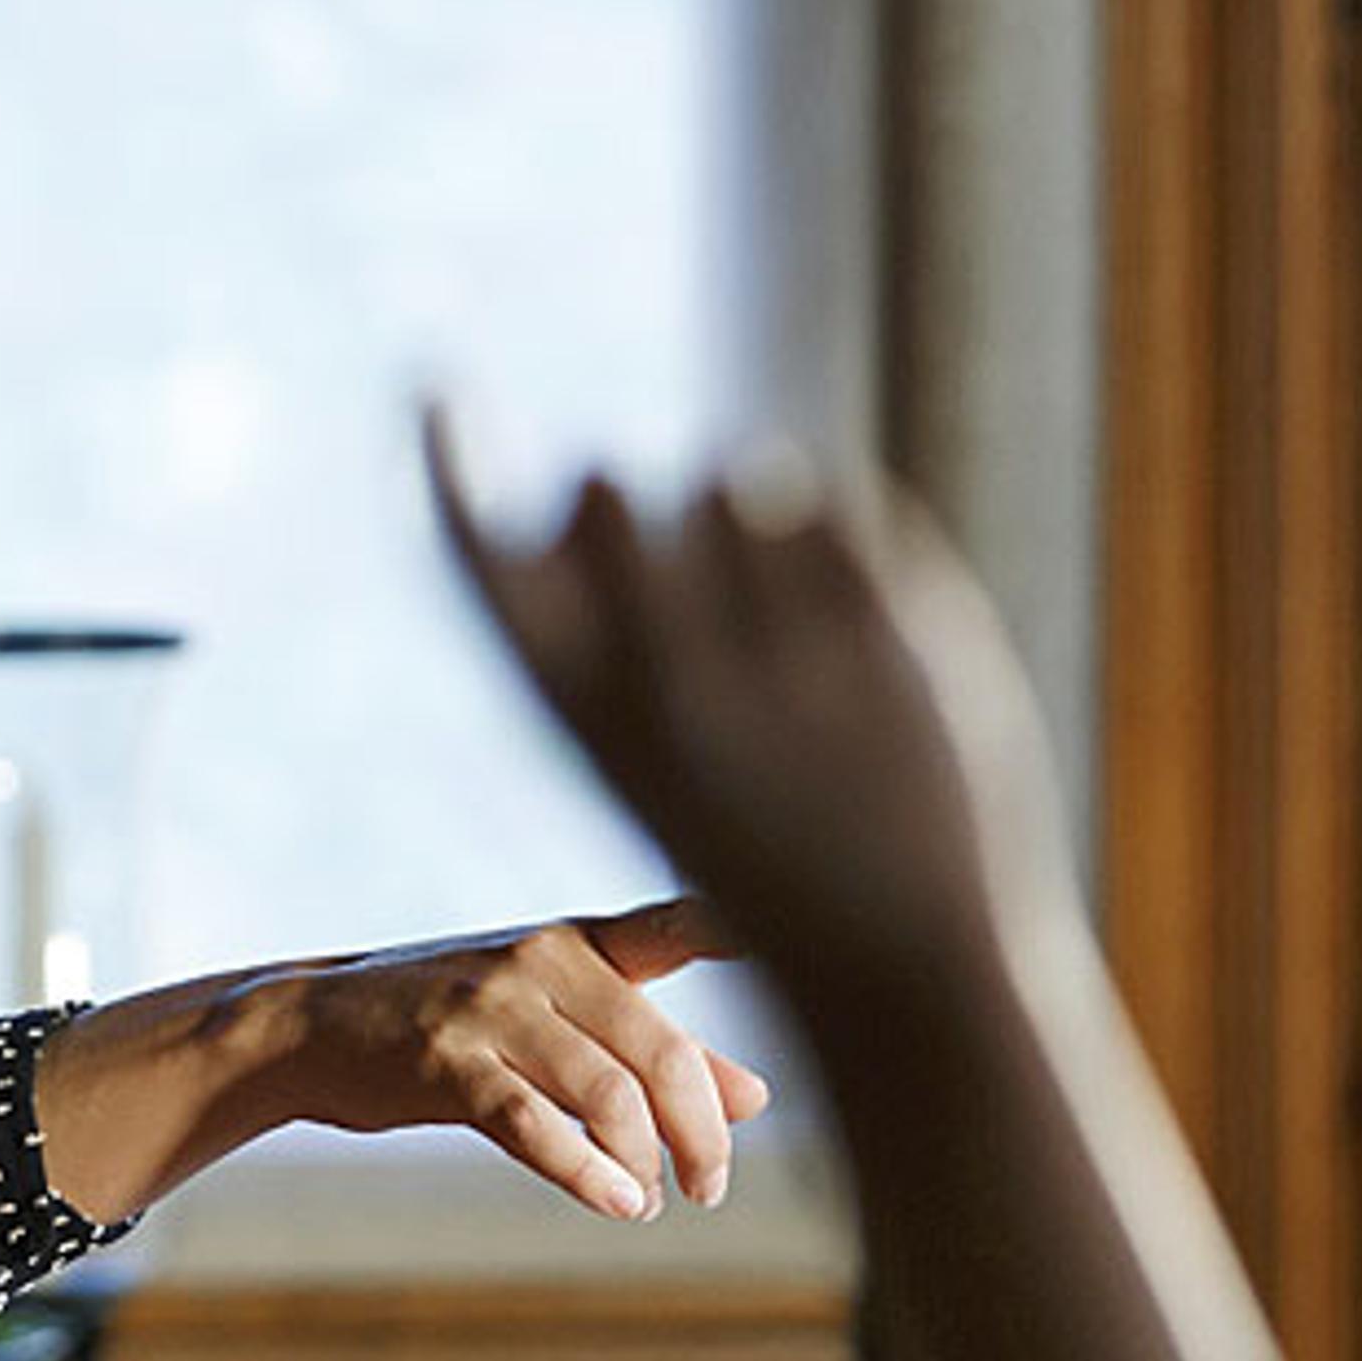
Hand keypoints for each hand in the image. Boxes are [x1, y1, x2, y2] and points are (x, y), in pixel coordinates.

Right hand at [31, 899, 767, 1226]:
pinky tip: (618, 1204)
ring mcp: (494, 1005)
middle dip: (703, 1129)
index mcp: (587, 943)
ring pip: (607, 1091)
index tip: (831, 916)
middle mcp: (549, 959)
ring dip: (646, 1161)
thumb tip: (758, 1095)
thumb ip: (655, 1050)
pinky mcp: (446, 1061)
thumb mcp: (557, 1019)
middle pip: (661, 1049)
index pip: (686, 922)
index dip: (755, 921)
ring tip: (654, 1201)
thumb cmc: (454, 1022)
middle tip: (713, 1187)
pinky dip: (585, 1170)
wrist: (314, 1027)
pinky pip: (535, 1122)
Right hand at [422, 405, 1074, 1007]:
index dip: (454, 479)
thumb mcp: (659, 779)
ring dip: (764, 531)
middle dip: (646, 513)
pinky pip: (837, 500)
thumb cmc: (778, 875)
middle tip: (715, 595)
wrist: (924, 972)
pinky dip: (853, 551)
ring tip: (810, 651)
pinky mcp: (894, 622)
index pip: (488, 576)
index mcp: (598, 737)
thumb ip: (611, 651)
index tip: (438, 388)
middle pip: (603, 494)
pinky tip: (873, 645)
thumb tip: (588, 491)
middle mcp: (672, 691)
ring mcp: (786, 653)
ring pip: (732, 480)